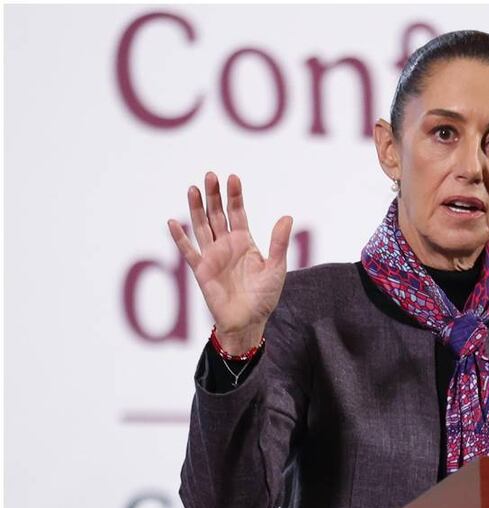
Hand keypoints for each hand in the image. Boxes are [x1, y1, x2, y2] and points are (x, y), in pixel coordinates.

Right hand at [167, 172, 292, 353]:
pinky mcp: (201, 270)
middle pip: (217, 215)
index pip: (238, 213)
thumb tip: (287, 216)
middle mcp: (226, 246)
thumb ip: (279, 243)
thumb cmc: (264, 296)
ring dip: (196, 209)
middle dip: (214, 196)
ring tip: (193, 188)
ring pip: (202, 227)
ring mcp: (212, 256)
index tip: (233, 178)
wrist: (248, 321)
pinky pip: (188, 251)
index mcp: (244, 243)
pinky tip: (172, 222)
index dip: (235, 196)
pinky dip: (180, 238)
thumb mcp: (276, 267)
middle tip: (210, 175)